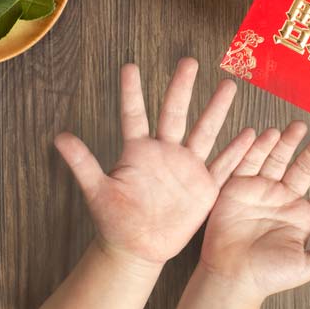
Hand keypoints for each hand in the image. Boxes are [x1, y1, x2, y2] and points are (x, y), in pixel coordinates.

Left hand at [55, 60, 255, 269]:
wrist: (137, 248)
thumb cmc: (114, 219)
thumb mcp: (97, 191)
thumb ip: (82, 163)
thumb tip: (59, 136)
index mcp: (138, 151)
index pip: (134, 115)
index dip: (131, 92)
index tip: (130, 66)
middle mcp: (164, 152)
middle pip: (175, 114)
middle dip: (181, 88)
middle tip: (188, 61)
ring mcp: (186, 167)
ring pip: (204, 132)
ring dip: (216, 110)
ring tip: (228, 85)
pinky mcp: (202, 188)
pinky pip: (222, 167)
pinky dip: (236, 152)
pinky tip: (250, 134)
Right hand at [200, 122, 309, 299]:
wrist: (230, 276)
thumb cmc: (267, 275)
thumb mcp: (304, 265)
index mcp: (302, 218)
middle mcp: (284, 200)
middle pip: (302, 170)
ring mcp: (261, 191)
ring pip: (277, 160)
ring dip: (287, 143)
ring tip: (297, 127)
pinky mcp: (238, 187)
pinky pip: (249, 162)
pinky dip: (257, 148)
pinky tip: (267, 134)